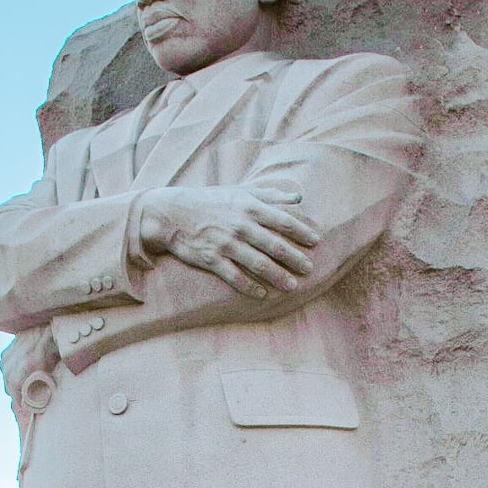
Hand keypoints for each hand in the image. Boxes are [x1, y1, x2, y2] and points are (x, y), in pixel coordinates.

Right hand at [138, 184, 319, 297]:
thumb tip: (299, 197)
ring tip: (293, 286)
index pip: (283, 221)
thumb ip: (270, 194)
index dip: (302, 232)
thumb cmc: (210, 201)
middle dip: (295, 259)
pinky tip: (263, 295)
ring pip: (259, 264)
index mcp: (249, 207)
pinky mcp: (212, 260)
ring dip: (278, 277)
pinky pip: (236, 277)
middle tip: (309, 269)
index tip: (316, 242)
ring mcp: (226, 244)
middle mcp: (240, 226)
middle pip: (275, 246)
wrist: (172, 214)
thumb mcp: (240, 191)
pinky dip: (251, 288)